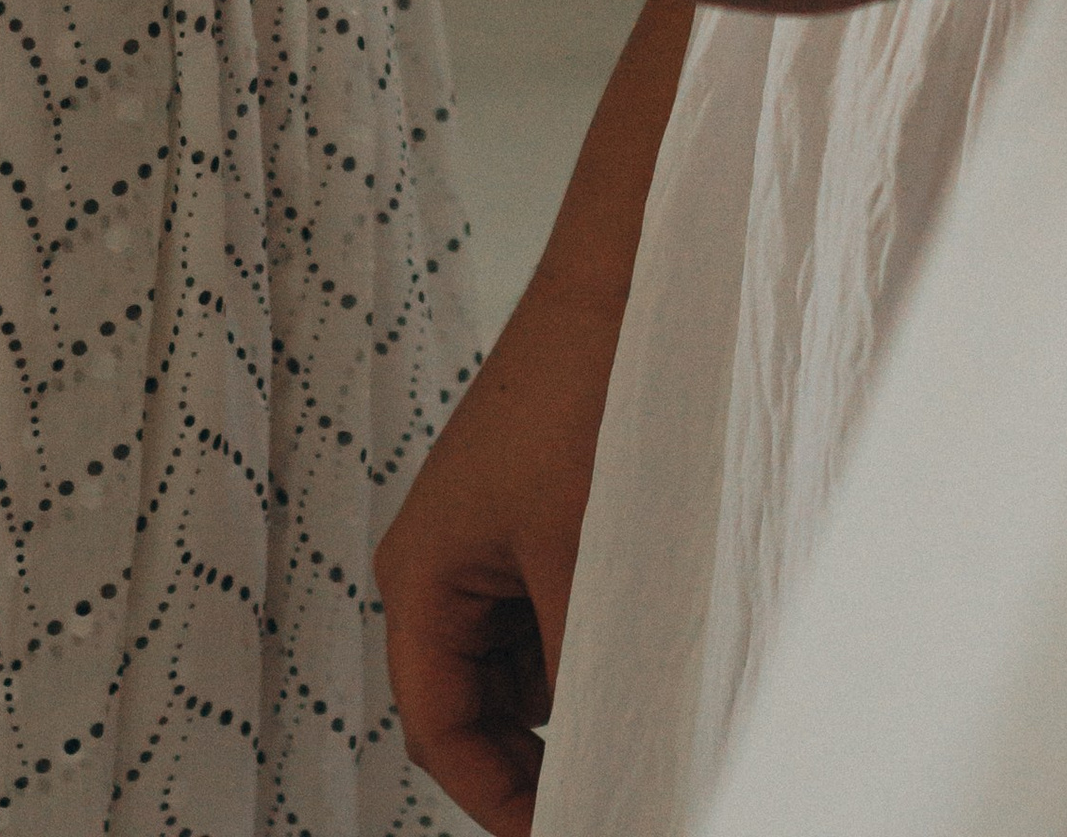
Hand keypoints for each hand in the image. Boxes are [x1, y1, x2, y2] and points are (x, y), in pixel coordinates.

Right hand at [380, 0, 690, 830]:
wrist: (627, 285)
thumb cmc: (583, 397)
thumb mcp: (583, 559)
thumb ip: (585, 675)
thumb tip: (612, 764)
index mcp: (420, 572)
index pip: (437, 730)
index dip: (497, 803)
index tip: (568, 833)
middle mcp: (443, 561)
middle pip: (470, 706)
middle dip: (532, 762)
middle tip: (613, 792)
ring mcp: (490, 539)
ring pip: (518, 669)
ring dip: (566, 708)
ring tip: (640, 733)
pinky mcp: (536, 518)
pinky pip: (549, 619)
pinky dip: (589, 655)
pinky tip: (645, 668)